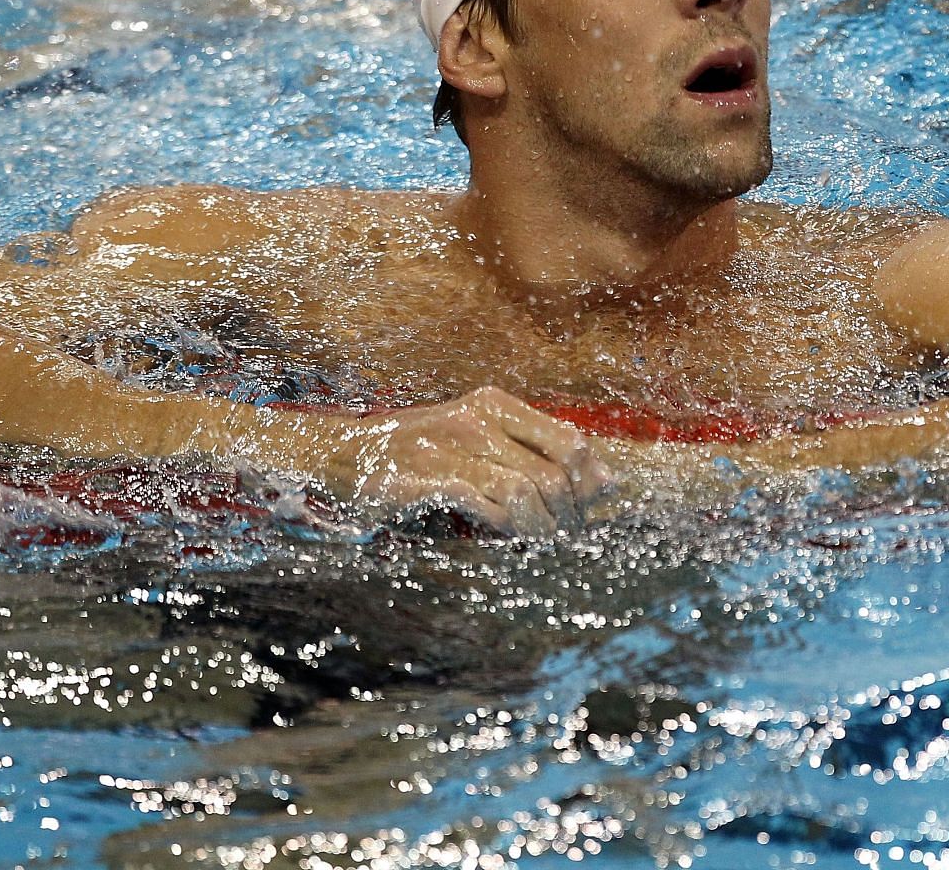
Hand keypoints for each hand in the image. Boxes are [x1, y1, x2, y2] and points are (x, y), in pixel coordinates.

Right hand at [343, 387, 616, 535]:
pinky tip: (496, 534)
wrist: (338, 456)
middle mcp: (474, 419)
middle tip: (559, 540)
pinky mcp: (420, 479)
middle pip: (553, 473)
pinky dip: (501, 525)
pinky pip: (483, 501)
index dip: (585, 486)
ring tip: (532, 543)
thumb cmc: (419, 455)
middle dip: (566, 515)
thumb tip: (610, 482)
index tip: (579, 514)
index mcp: (494, 406)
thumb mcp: (482, 444)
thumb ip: (540, 456)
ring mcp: (446, 447)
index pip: (570, 442)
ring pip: (524, 489)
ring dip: (538, 526)